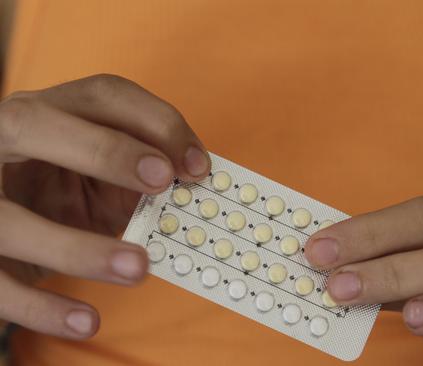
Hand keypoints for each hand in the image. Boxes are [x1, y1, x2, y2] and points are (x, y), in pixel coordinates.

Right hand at [0, 74, 209, 338]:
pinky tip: (87, 322)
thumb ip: (142, 180)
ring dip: (77, 246)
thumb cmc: (63, 195)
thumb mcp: (102, 179)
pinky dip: (40, 308)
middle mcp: (1, 142)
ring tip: (137, 268)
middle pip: (34, 124)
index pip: (101, 95)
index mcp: (48, 113)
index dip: (154, 121)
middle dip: (105, 150)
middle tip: (162, 180)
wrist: (5, 233)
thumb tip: (196, 193)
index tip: (197, 166)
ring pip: (9, 218)